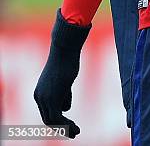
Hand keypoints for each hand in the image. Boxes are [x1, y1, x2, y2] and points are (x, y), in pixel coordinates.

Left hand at [34, 9, 90, 138]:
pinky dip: (67, 125)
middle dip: (61, 128)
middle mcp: (39, 97)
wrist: (64, 50)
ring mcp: (45, 98)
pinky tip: (76, 127)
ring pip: (52, 121)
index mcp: (39, 92)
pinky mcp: (52, 98)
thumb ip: (63, 94)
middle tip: (74, 132)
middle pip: (47, 119)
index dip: (58, 121)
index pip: (46, 112)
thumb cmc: (67, 60)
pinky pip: (57, 118)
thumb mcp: (64, 80)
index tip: (70, 125)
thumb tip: (65, 109)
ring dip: (65, 129)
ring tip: (77, 131)